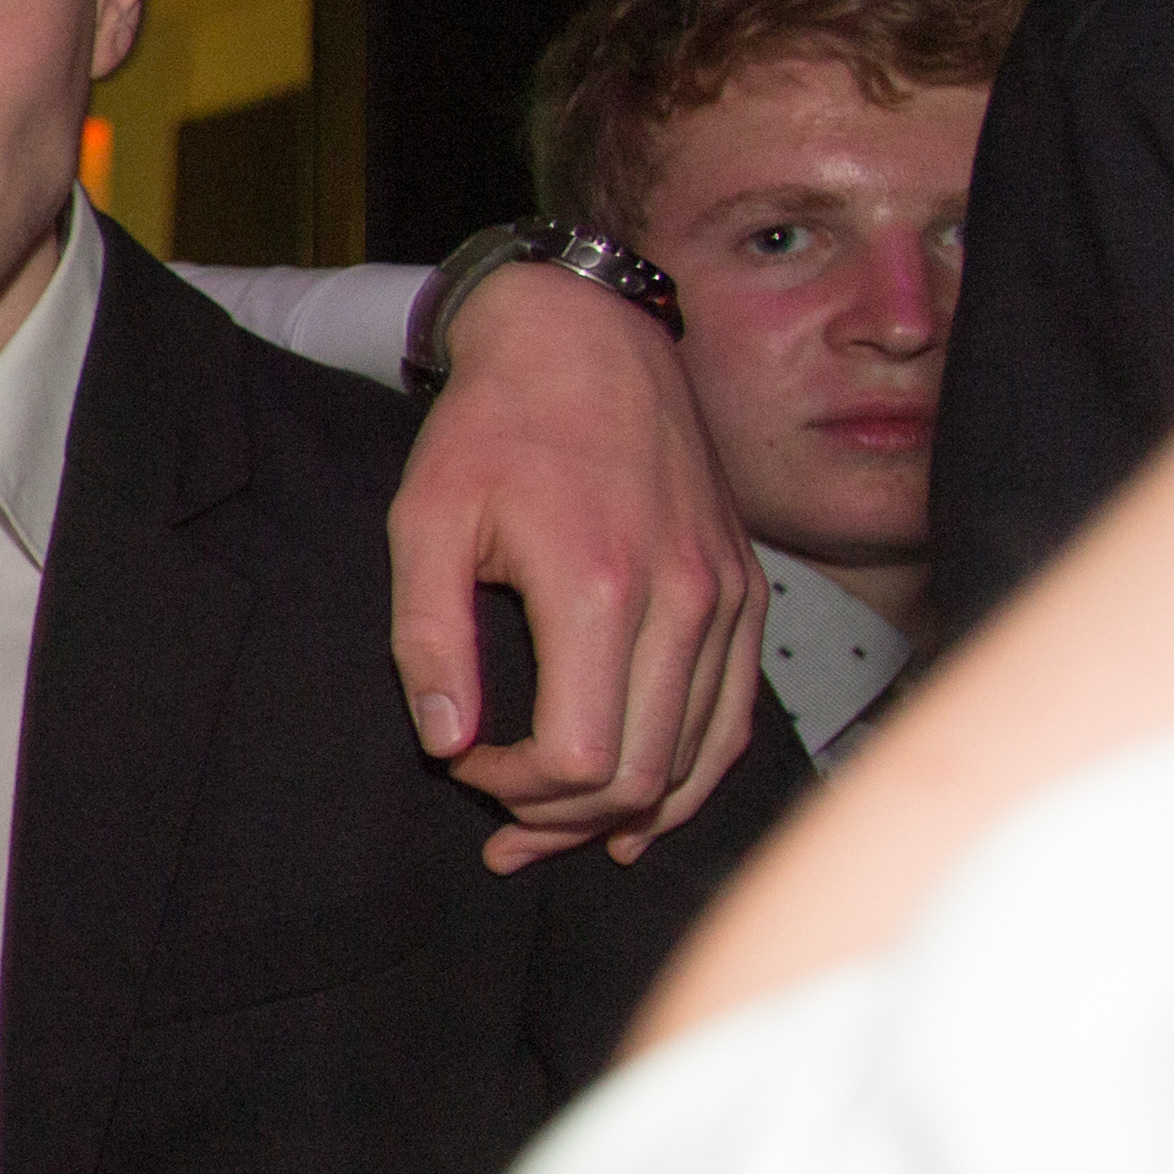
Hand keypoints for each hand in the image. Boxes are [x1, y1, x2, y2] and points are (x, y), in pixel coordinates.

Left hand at [387, 262, 763, 867]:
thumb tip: (445, 744)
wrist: (585, 340)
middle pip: (642, 776)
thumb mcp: (426, 523)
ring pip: (695, 757)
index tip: (465, 764)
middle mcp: (684, 601)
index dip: (514, 791)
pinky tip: (645, 811)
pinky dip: (692, 773)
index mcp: (599, 588)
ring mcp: (728, 597)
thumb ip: (427, 641)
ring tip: (554, 833)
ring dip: (625, 812)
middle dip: (562, 821)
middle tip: (501, 831)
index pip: (579, 759)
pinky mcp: (747, 591)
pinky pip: (735, 715)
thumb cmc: (494, 427)